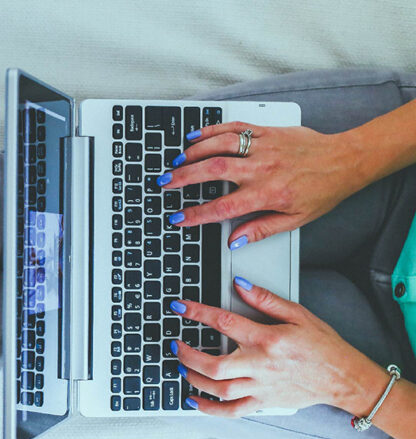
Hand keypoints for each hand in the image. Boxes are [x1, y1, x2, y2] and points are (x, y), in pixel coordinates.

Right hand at [161, 122, 366, 247]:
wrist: (345, 160)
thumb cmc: (322, 190)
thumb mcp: (295, 219)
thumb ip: (262, 229)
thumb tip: (235, 239)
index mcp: (268, 193)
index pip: (223, 207)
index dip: (197, 214)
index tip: (179, 218)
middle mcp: (262, 168)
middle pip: (213, 170)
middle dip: (183, 178)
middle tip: (164, 184)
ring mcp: (263, 146)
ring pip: (219, 145)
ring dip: (193, 153)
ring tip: (175, 162)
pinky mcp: (266, 131)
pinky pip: (233, 127)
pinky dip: (211, 130)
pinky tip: (194, 137)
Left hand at [169, 277, 381, 416]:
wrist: (344, 377)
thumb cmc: (323, 345)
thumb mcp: (299, 314)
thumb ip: (266, 299)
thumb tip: (239, 284)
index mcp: (268, 339)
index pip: (224, 323)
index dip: (197, 313)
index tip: (179, 307)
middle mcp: (261, 365)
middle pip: (214, 365)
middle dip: (188, 354)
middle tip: (174, 344)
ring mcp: (261, 387)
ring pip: (219, 389)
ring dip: (194, 379)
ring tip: (180, 366)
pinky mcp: (264, 402)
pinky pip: (232, 411)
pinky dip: (209, 408)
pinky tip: (193, 400)